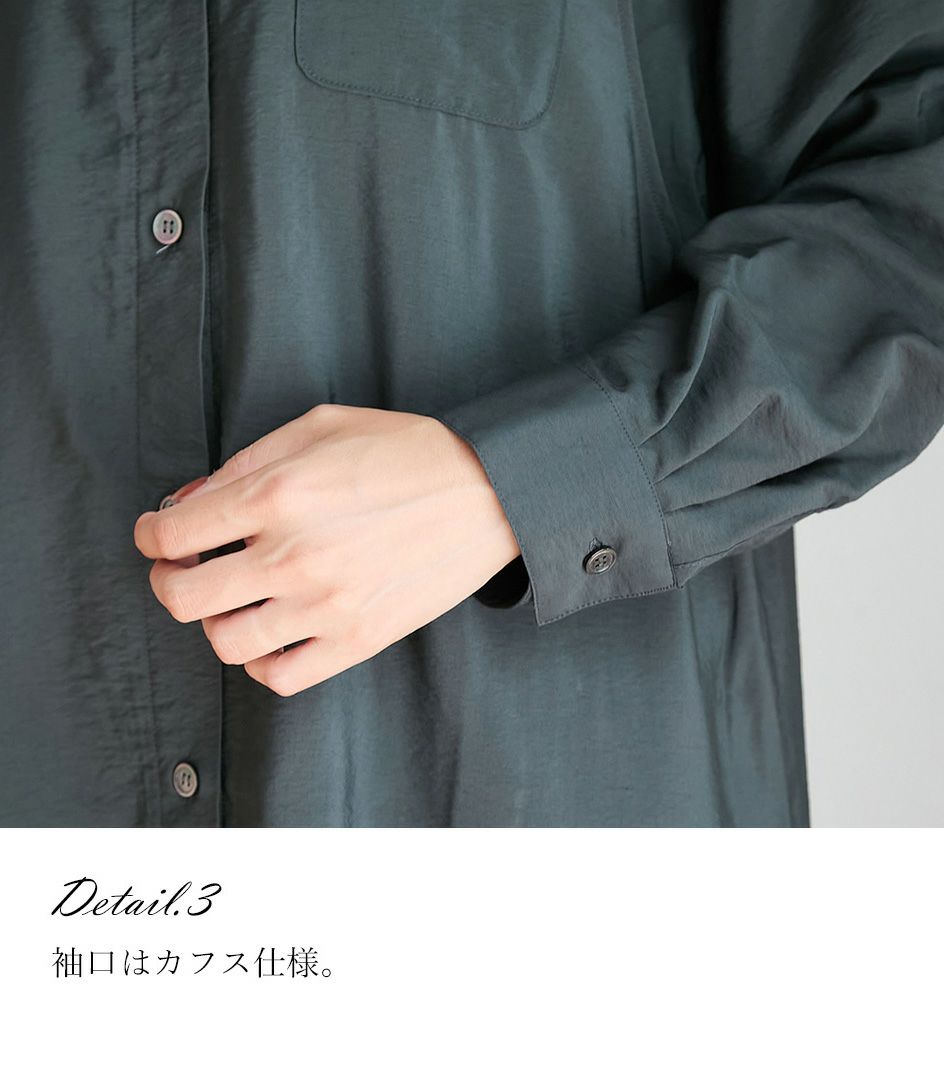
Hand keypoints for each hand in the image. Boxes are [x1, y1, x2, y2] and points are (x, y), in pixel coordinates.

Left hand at [133, 404, 521, 695]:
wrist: (491, 493)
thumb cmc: (409, 452)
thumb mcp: (320, 426)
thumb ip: (246, 460)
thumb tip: (192, 501)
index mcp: (276, 495)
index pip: (172, 533)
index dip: (151, 534)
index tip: (160, 534)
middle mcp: (292, 556)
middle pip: (182, 597)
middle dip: (167, 579)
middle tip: (183, 567)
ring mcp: (325, 606)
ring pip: (224, 642)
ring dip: (213, 621)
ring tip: (231, 600)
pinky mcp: (358, 640)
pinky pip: (281, 676)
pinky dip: (260, 661)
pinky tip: (270, 634)